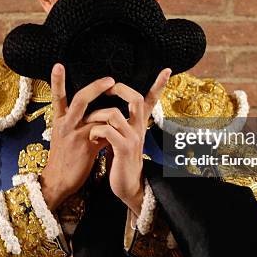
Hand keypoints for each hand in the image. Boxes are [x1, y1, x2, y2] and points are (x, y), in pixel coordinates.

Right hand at [40, 63, 113, 210]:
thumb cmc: (66, 158)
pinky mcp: (84, 146)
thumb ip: (84, 124)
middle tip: (110, 79)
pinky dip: (111, 127)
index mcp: (60, 120)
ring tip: (119, 95)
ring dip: (107, 104)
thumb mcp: (69, 137)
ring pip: (91, 113)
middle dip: (95, 87)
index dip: (57, 81)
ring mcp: (74, 134)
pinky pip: (101, 131)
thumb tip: (103, 115)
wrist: (58, 181)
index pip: (57, 97)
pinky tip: (122, 125)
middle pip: (79, 99)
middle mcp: (65, 124)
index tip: (58, 64)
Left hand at [86, 68, 170, 215]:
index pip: (152, 100)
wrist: (127, 186)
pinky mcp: (123, 149)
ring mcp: (133, 138)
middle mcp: (139, 128)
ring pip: (114, 114)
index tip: (167, 70)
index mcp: (139, 124)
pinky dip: (95, 131)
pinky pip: (107, 130)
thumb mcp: (123, 138)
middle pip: (135, 99)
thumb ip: (120, 123)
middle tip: (108, 87)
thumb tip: (108, 109)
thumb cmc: (121, 160)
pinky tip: (91, 138)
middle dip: (119, 89)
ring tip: (88, 123)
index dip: (159, 85)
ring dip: (96, 115)